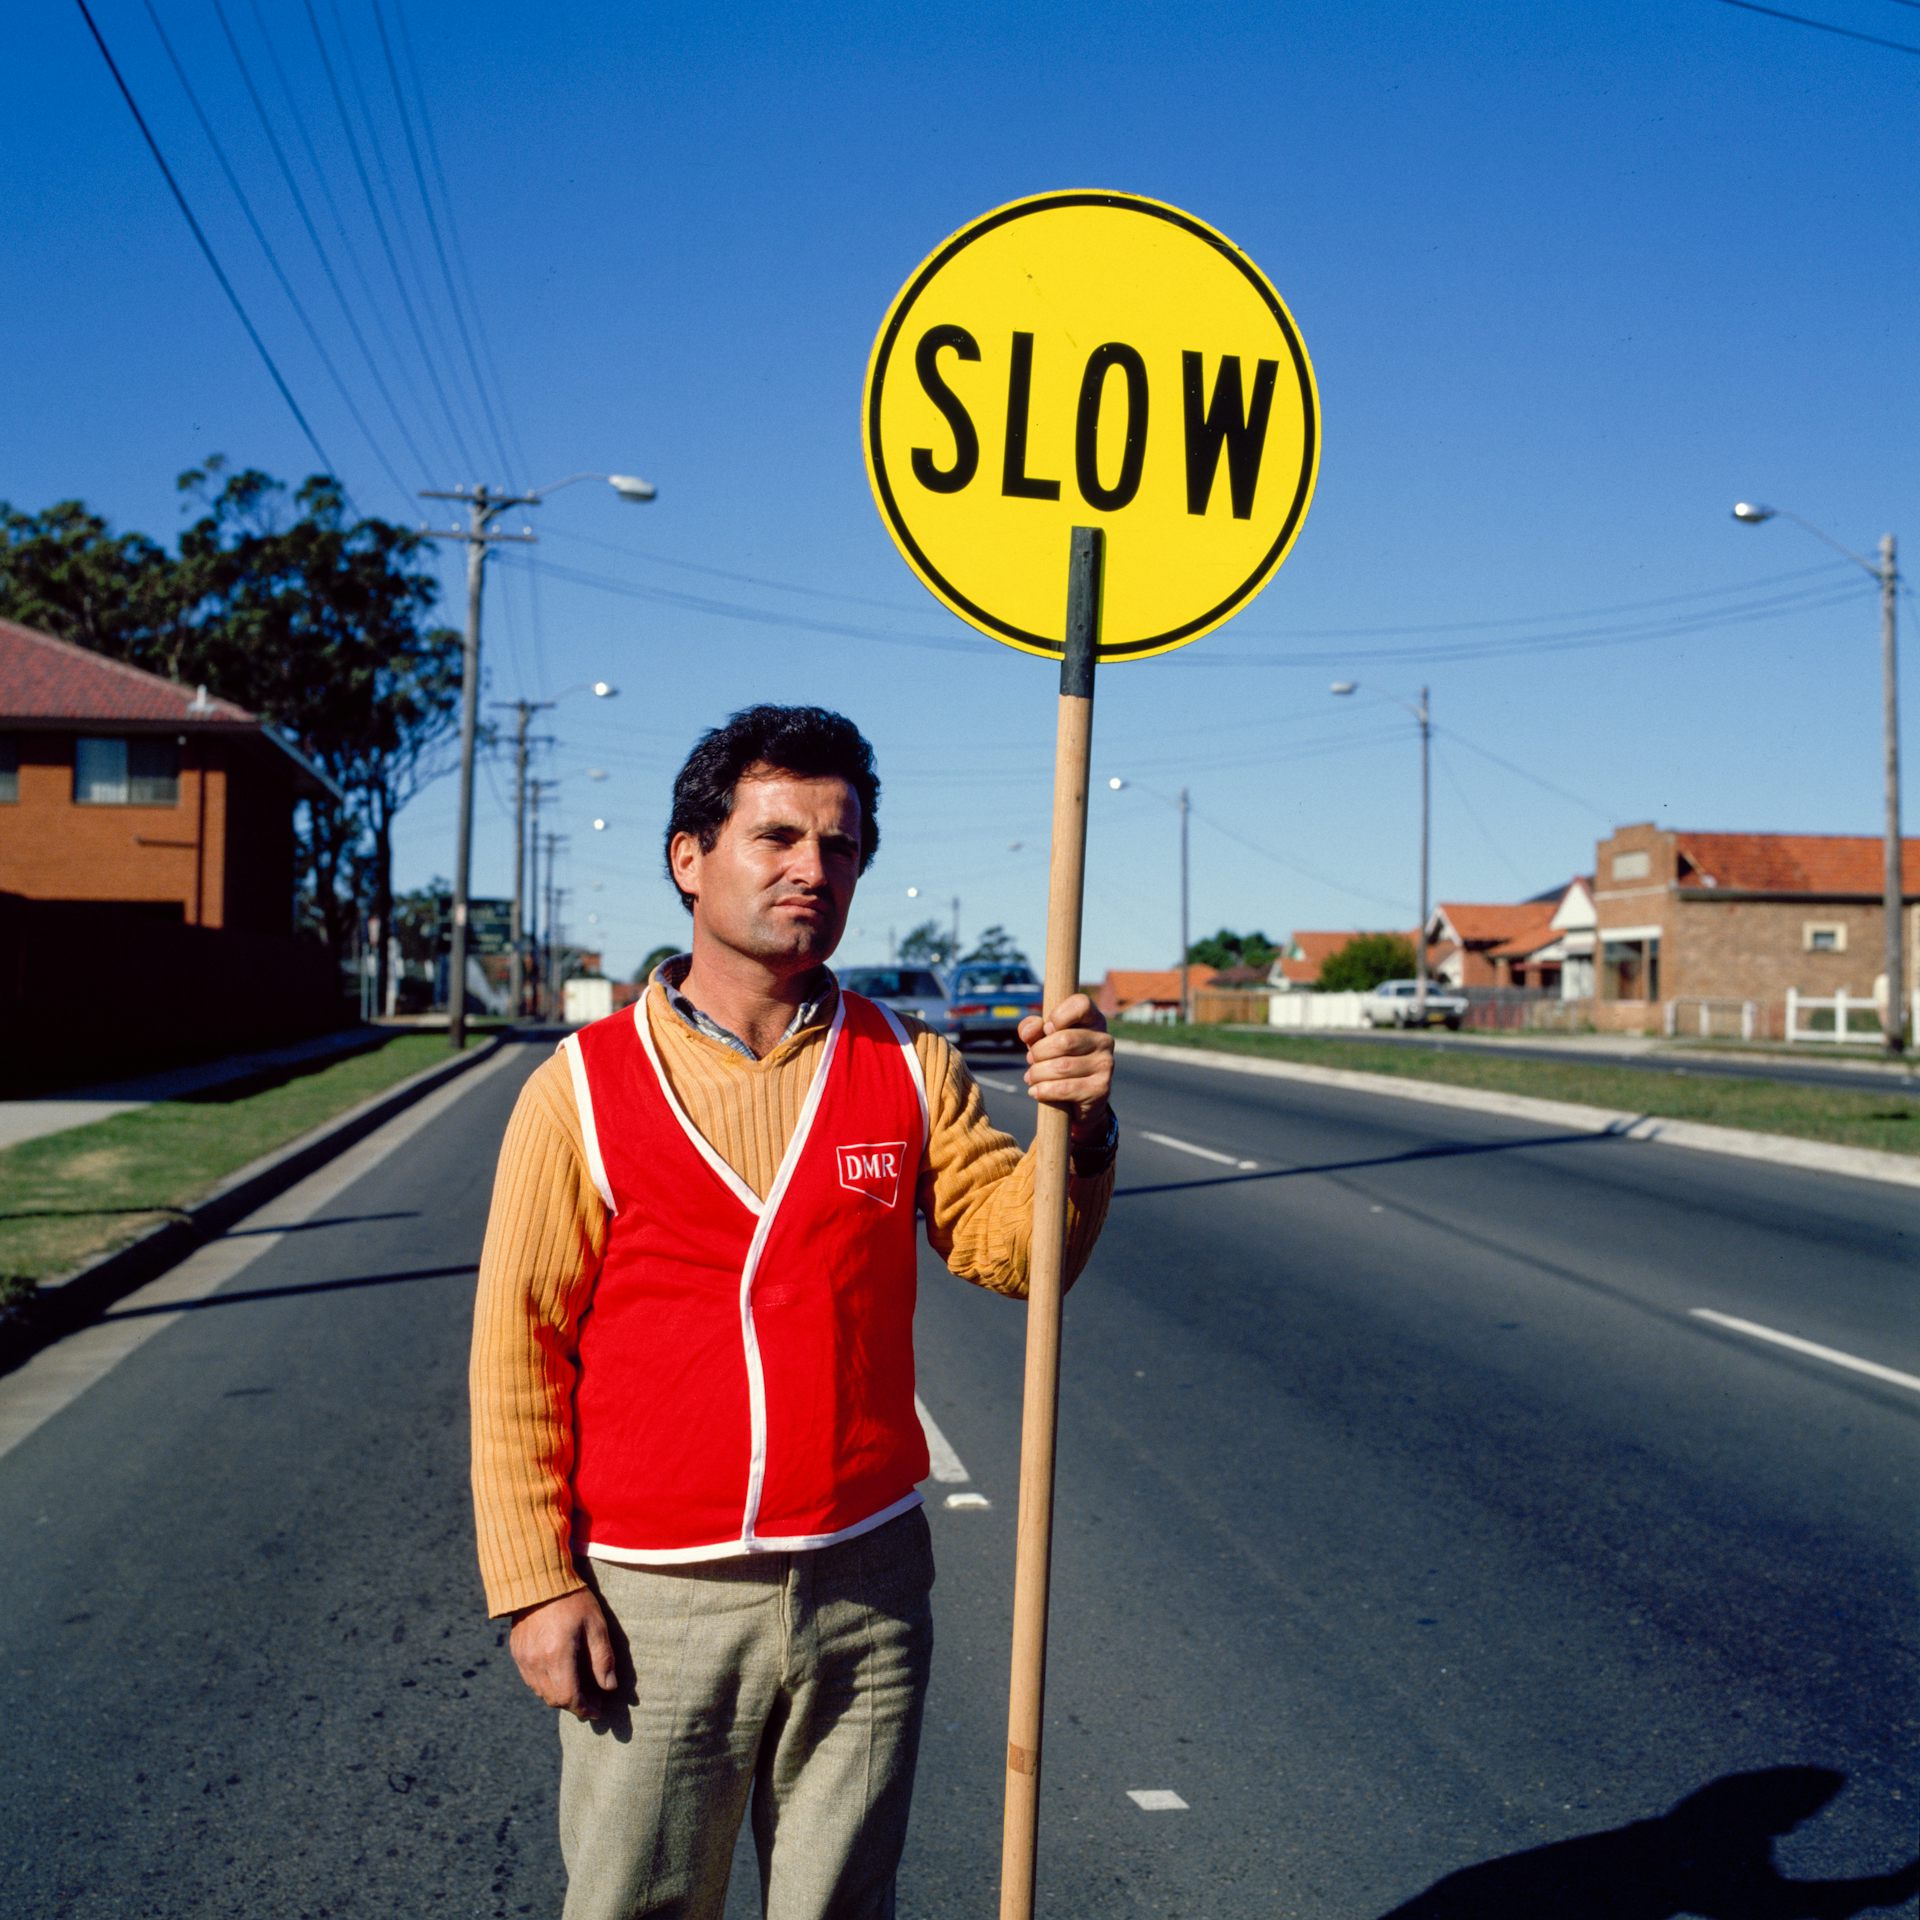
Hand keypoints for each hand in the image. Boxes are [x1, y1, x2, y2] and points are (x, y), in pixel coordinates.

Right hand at [509, 1588, 617, 1720]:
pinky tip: (559, 1675)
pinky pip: (531, 1679)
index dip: (585, 1709)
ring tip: (577, 1689)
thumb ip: (602, 1658)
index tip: (598, 1710)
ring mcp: (523, 1658)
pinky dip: (545, 1684)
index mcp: (557, 1656)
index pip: (569, 1698)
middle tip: (591, 1701)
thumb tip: (609, 1687)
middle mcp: (536, 1663)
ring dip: (559, 1696)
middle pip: (554, 1699)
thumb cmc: (572, 1599)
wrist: (538, 1577)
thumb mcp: (595, 1624)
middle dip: (573, 1704)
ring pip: (540, 1692)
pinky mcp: (516, 1651)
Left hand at [1017, 993, 1113, 1139]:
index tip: (1047, 1029)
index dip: (1058, 1015)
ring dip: (1037, 1073)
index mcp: (1093, 1020)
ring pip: (1061, 1066)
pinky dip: (1043, 1090)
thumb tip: (1029, 1032)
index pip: (1081, 1004)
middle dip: (1038, 1052)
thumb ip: (1032, 1029)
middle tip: (1031, 1059)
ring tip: (1031, 1077)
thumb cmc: (1057, 1060)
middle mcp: (1104, 1040)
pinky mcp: (1100, 1089)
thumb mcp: (1042, 1040)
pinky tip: (1036, 1090)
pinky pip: (1064, 1088)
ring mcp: (1105, 1065)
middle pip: (1064, 1040)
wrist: (1077, 1100)